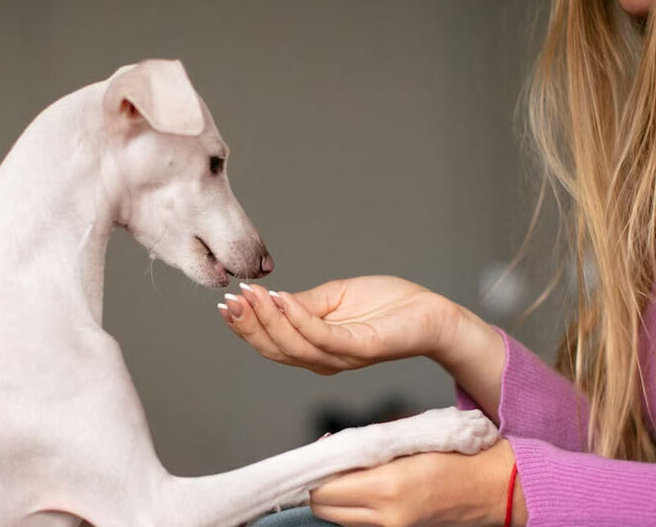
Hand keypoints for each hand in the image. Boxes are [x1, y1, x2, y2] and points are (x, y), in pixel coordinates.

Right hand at [217, 276, 466, 374]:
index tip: (226, 302)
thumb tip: (269, 300)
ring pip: (294, 346)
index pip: (271, 343)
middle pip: (275, 350)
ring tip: (251, 295)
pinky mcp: (360, 348)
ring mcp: (341, 357)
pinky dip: (297, 318)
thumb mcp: (333, 298)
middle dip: (248, 326)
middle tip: (231, 301)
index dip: (246, 326)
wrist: (429, 312)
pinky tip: (282, 299)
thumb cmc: (385, 304)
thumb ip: (302, 304)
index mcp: (315, 348)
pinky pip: (321, 336)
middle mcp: (324, 359)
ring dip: (268, 319)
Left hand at [308, 439, 525, 526]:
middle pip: (324, 509)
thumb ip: (367, 446)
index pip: (324, 490)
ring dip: (336, 498)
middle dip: (320, 486)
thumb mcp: (408, 439)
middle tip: (330, 464)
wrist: (494, 486)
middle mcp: (386, 516)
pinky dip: (354, 507)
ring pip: (339, 519)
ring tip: (349, 474)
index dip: (314, 472)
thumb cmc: (458, 454)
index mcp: (387, 487)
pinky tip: (366, 488)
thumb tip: (332, 448)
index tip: (318, 456)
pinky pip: (360, 523)